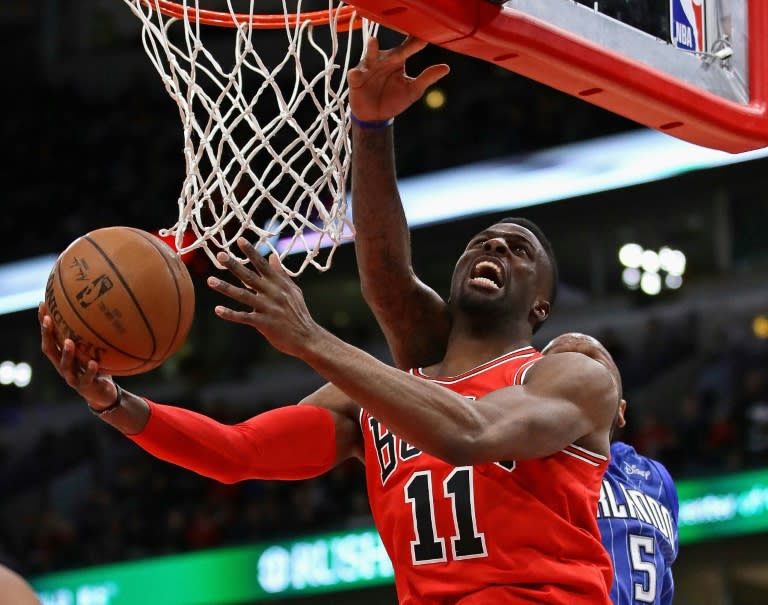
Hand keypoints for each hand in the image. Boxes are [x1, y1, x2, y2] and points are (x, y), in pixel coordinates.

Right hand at [38, 303, 117, 409]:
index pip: (49, 338)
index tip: (42, 305)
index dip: (44, 323)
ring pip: (65, 365)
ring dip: (67, 353)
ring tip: (69, 341)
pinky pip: (87, 378)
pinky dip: (90, 370)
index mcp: (61, 357)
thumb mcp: (92, 351)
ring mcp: (72, 378)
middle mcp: (62, 366)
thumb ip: (90, 337)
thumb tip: (98, 311)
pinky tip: (94, 362)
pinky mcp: (85, 387)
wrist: (102, 394)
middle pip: (50, 350)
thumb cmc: (96, 368)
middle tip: (49, 320)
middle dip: (48, 335)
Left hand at [207, 239, 323, 357]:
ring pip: (243, 295)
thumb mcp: (293, 291)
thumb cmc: (298, 313)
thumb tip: (272, 256)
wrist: (307, 337)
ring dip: (226, 288)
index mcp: (279, 284)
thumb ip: (280, 274)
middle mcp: (273, 293)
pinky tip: (218, 310)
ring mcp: (268, 308)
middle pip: (250, 277)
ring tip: (210, 280)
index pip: (263, 265)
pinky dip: (231, 314)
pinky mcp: (264, 323)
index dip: (252, 252)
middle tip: (220, 255)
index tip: (240, 240)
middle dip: (234, 265)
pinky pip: (244, 317)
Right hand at [348, 36, 449, 120]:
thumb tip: (446, 68)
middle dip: (397, 45)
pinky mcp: (356, 80)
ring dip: (371, 49)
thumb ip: (426, 78)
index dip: (415, 43)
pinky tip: (356, 74)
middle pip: (390, 50)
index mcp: (398, 60)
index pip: (408, 48)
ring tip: (373, 42)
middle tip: (401, 41)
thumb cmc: (393, 99)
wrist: (376, 117)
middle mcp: (383, 60)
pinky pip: (355, 75)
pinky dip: (355, 74)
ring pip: (370, 56)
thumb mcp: (412, 90)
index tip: (425, 37)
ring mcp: (368, 68)